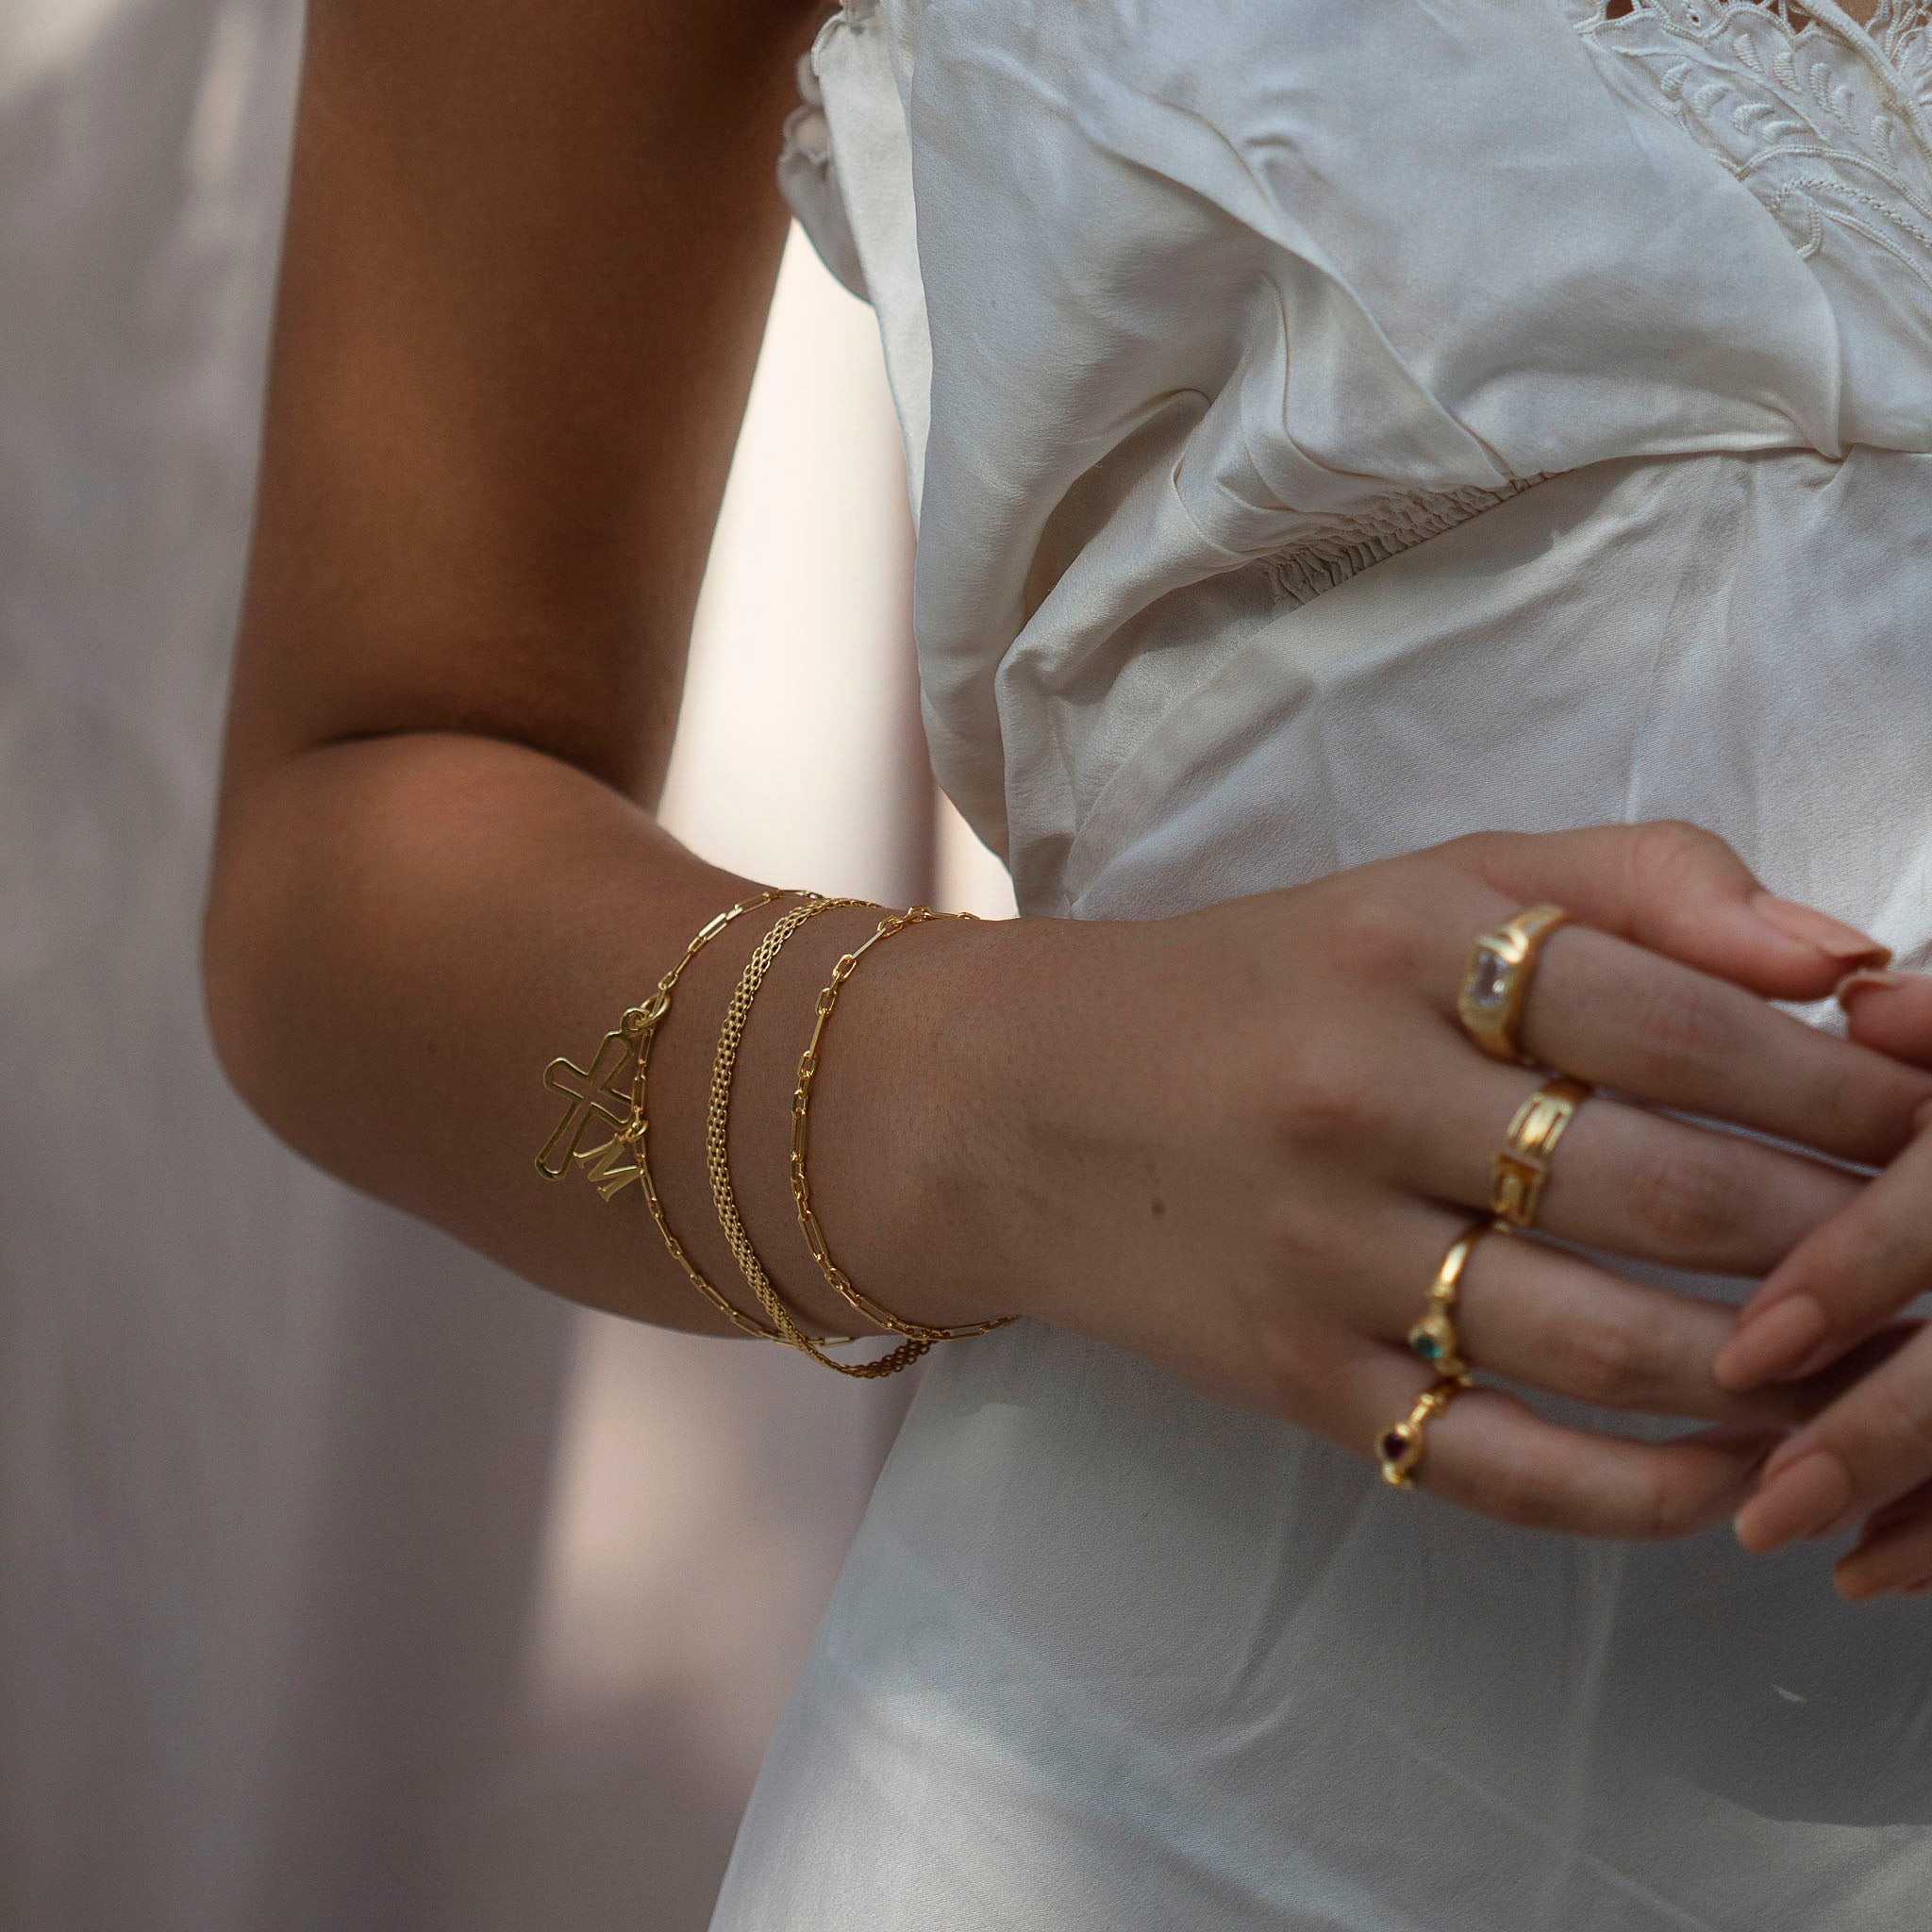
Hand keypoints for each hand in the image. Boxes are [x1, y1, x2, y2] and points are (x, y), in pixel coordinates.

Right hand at [894, 823, 1930, 1539]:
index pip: (1671, 1018)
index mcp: (1397, 949)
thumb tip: (1838, 956)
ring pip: (1601, 1341)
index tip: (1930, 1115)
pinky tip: (1733, 1479)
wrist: (1019, 1105)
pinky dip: (1638, 1491)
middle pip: (1661, 1189)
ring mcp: (1319, 1256)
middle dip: (1839, 1229)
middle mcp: (1356, 1100)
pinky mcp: (1295, 1381)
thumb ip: (1626, 882)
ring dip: (1771, 1368)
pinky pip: (1498, 1461)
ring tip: (1866, 1362)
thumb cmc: (1249, 986)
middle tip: (1931, 1250)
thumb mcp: (1415, 886)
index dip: (1835, 1078)